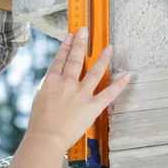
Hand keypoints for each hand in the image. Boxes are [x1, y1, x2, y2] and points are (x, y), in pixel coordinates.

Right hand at [25, 27, 131, 151]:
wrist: (46, 136)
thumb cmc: (40, 121)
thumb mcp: (39, 97)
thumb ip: (50, 86)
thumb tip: (56, 80)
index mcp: (52, 80)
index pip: (60, 59)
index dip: (66, 46)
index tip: (70, 37)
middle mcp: (67, 83)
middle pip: (76, 59)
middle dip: (81, 43)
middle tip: (84, 31)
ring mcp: (81, 93)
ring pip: (95, 71)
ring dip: (103, 57)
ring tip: (109, 47)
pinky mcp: (93, 106)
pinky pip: (109, 93)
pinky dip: (120, 83)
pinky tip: (127, 75)